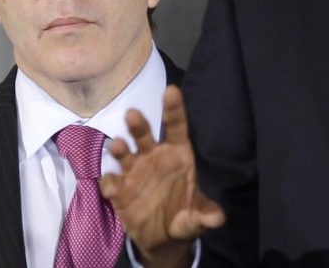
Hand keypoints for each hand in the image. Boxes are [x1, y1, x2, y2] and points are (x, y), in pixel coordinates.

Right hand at [100, 85, 224, 266]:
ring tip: (119, 146)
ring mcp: (134, 171)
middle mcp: (154, 157)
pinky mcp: (120, 189)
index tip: (171, 91)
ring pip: (125, 153)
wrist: (163, 238)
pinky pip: (112, 181)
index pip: (177, 127)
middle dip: (138, 124)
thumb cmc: (184, 215)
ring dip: (120, 148)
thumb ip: (206, 214)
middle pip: (145, 134)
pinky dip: (110, 183)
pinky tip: (112, 187)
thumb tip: (218, 218)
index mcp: (177, 154)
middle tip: (132, 114)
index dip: (174, 109)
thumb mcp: (198, 217)